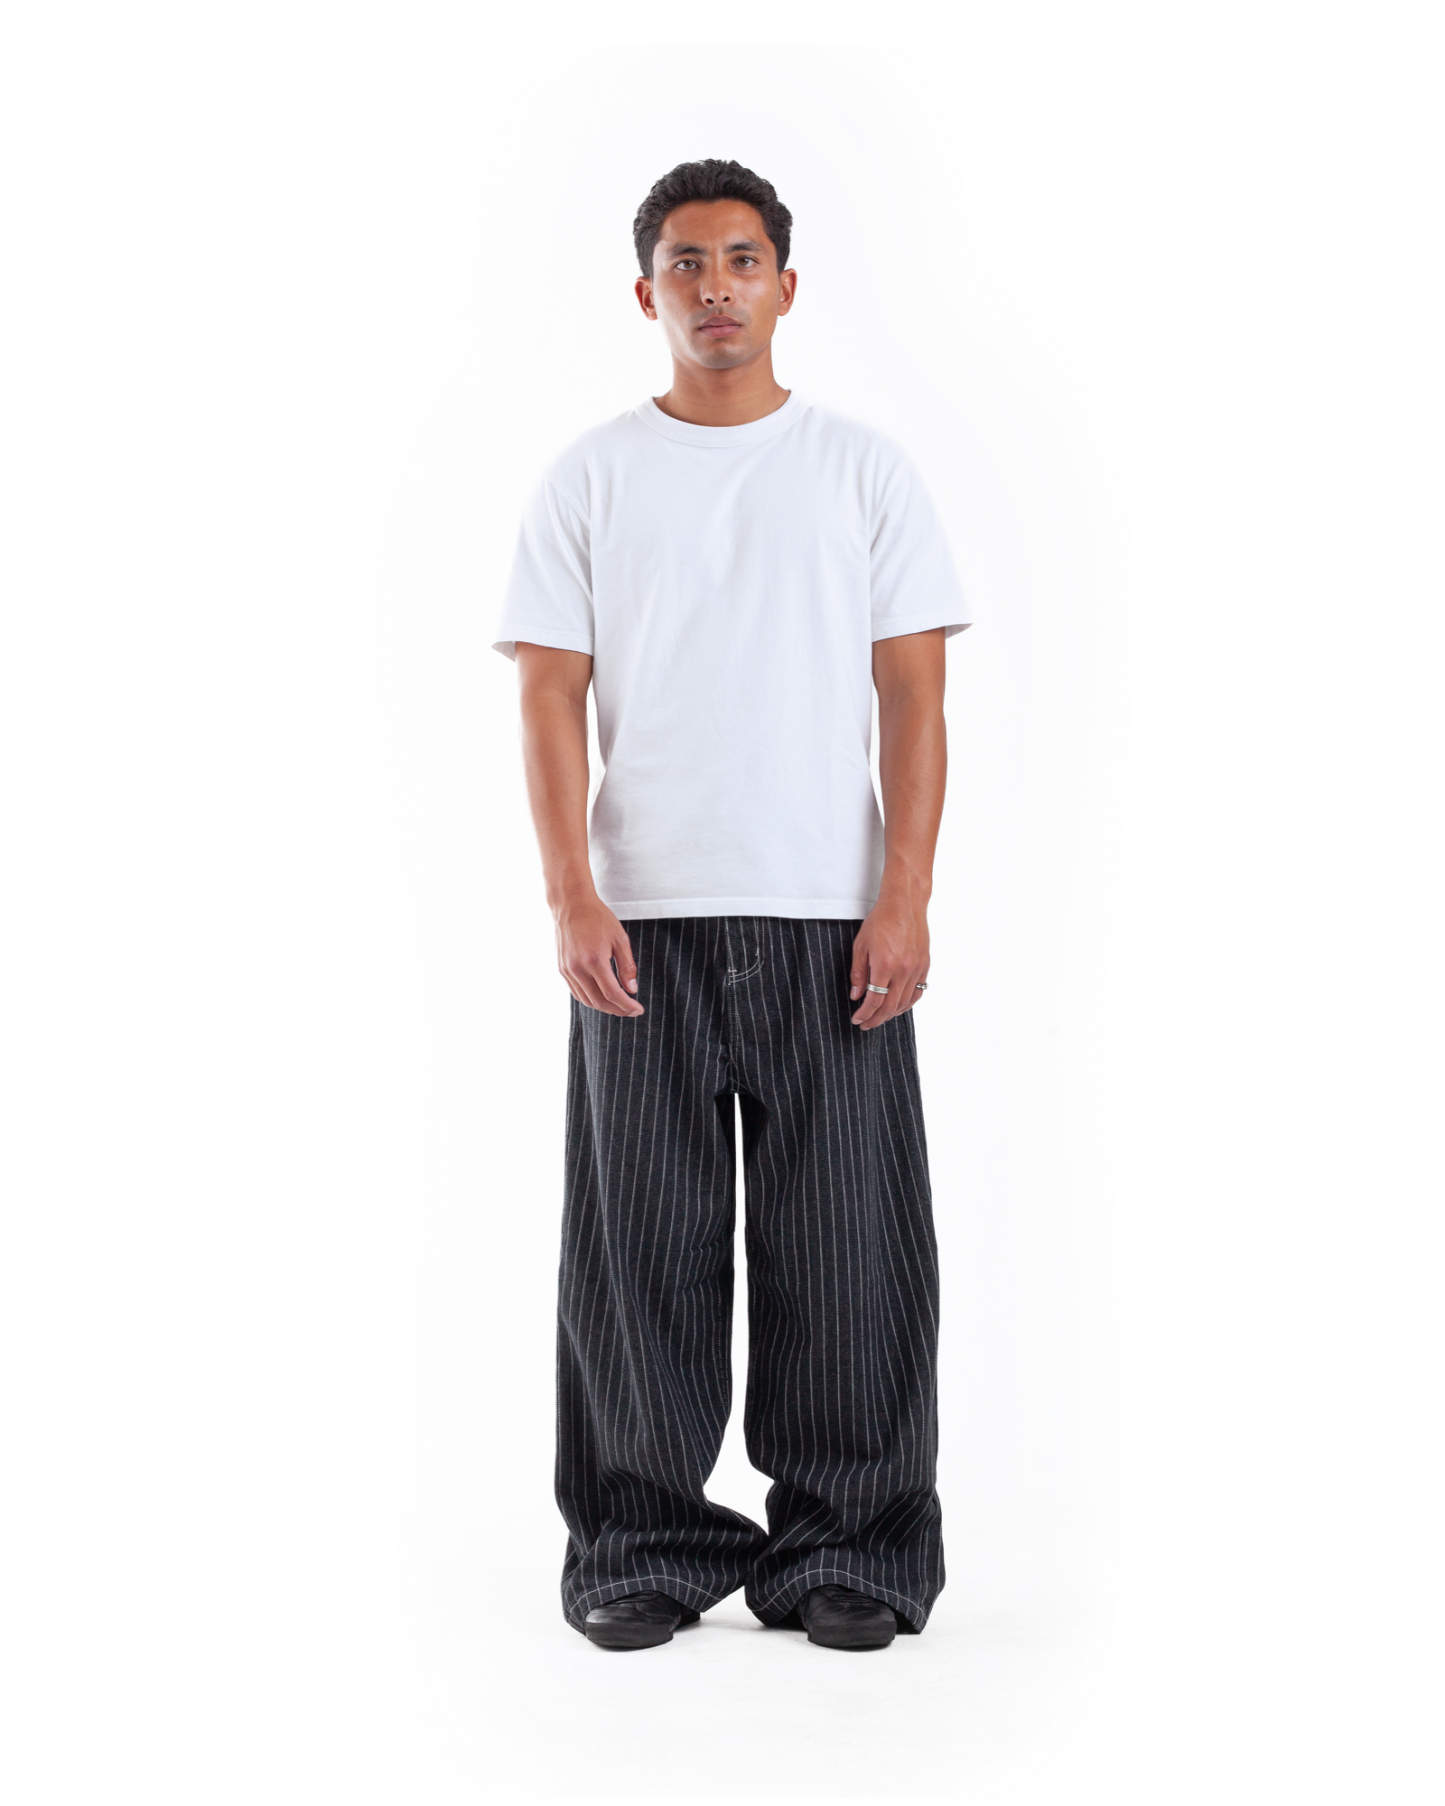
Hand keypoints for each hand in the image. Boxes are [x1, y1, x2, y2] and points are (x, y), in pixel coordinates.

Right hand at [555, 897, 644, 1016]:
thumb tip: (632, 989)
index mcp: (594, 960)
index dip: (627, 1005)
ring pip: (586, 1000)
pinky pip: (576, 992)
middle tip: (631, 1011)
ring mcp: (567, 970)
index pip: (612, 994)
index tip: (638, 1009)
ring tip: (619, 1006)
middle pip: (599, 1001)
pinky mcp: (562, 969)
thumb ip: (627, 966)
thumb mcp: (620, 938)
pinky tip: (602, 997)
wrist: (571, 904)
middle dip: (617, 1010)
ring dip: (604, 1007)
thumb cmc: (597, 917)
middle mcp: (578, 968)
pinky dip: (590, 999)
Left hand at [849, 894, 929, 1028]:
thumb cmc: (881, 920)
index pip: (874, 1000)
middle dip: (875, 1019)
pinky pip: (918, 992)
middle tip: (865, 1025)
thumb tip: (856, 995)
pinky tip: (898, 1008)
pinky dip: (907, 1004)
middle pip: (890, 1006)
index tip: (857, 1019)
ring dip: (891, 1015)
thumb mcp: (861, 945)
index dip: (864, 1014)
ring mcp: (916, 968)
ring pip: (905, 1003)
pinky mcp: (925, 965)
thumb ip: (858, 973)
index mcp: (885, 965)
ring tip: (879, 1018)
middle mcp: (903, 970)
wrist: (904, 904)